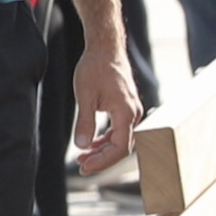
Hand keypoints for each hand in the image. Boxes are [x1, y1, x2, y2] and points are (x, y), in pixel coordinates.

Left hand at [72, 44, 141, 173]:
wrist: (105, 48)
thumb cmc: (95, 68)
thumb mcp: (85, 96)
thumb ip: (85, 122)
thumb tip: (82, 146)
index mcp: (126, 113)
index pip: (119, 148)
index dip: (102, 161)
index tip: (84, 166)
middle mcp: (134, 114)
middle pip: (121, 146)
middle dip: (101, 159)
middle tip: (81, 167)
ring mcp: (131, 110)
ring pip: (120, 138)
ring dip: (102, 150)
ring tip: (83, 158)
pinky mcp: (125, 106)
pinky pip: (118, 129)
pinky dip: (106, 138)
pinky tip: (91, 144)